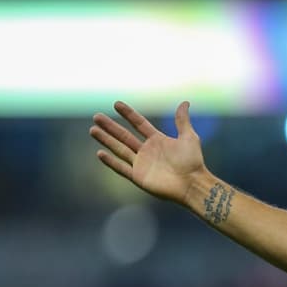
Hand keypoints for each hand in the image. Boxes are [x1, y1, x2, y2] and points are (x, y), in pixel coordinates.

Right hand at [90, 100, 205, 206]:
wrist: (193, 184)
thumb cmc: (193, 162)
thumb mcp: (189, 137)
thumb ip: (182, 121)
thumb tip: (185, 102)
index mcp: (158, 141)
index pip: (139, 124)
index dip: (129, 114)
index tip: (116, 104)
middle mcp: (147, 151)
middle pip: (124, 136)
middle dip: (110, 126)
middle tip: (96, 116)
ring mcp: (142, 164)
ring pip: (120, 149)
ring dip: (106, 140)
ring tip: (92, 130)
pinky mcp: (139, 177)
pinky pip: (122, 168)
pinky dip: (111, 162)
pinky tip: (100, 153)